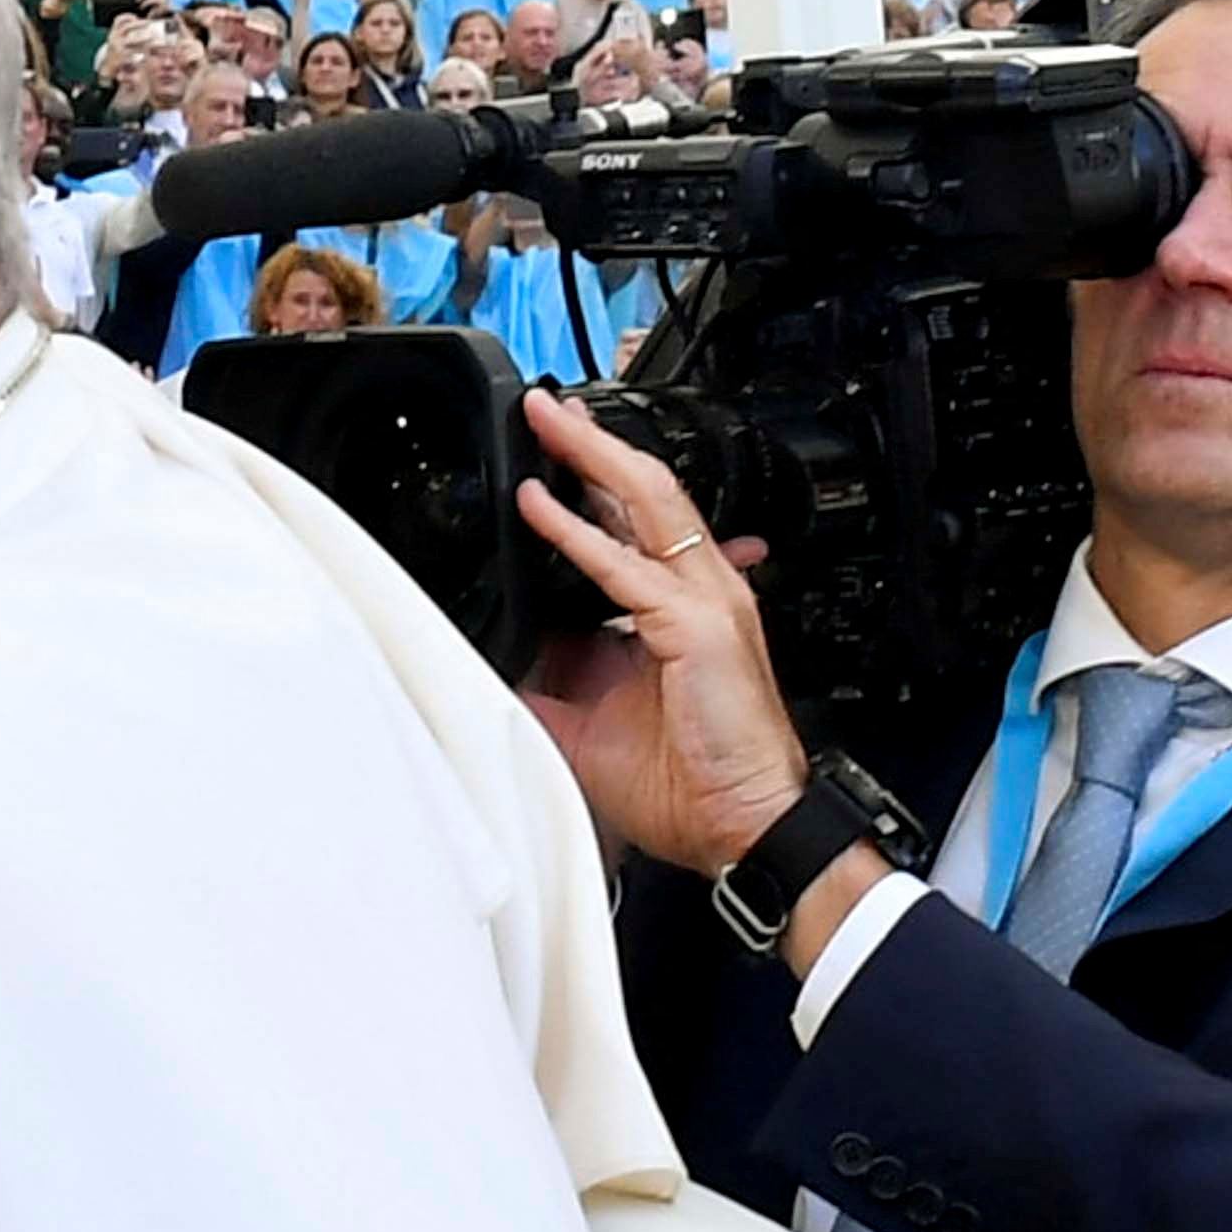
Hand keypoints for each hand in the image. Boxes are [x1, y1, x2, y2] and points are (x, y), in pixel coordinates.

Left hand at [512, 391, 815, 887]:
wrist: (739, 822)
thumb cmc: (685, 779)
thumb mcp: (585, 720)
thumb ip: (545, 680)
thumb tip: (492, 656)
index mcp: (675, 607)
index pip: (631, 525)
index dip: (589, 486)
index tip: (547, 457)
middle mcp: (696, 592)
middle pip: (643, 494)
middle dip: (593, 446)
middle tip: (546, 410)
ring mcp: (703, 602)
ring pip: (645, 505)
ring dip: (591, 458)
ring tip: (546, 423)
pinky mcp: (698, 627)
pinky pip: (626, 569)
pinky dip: (578, 534)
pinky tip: (541, 506)